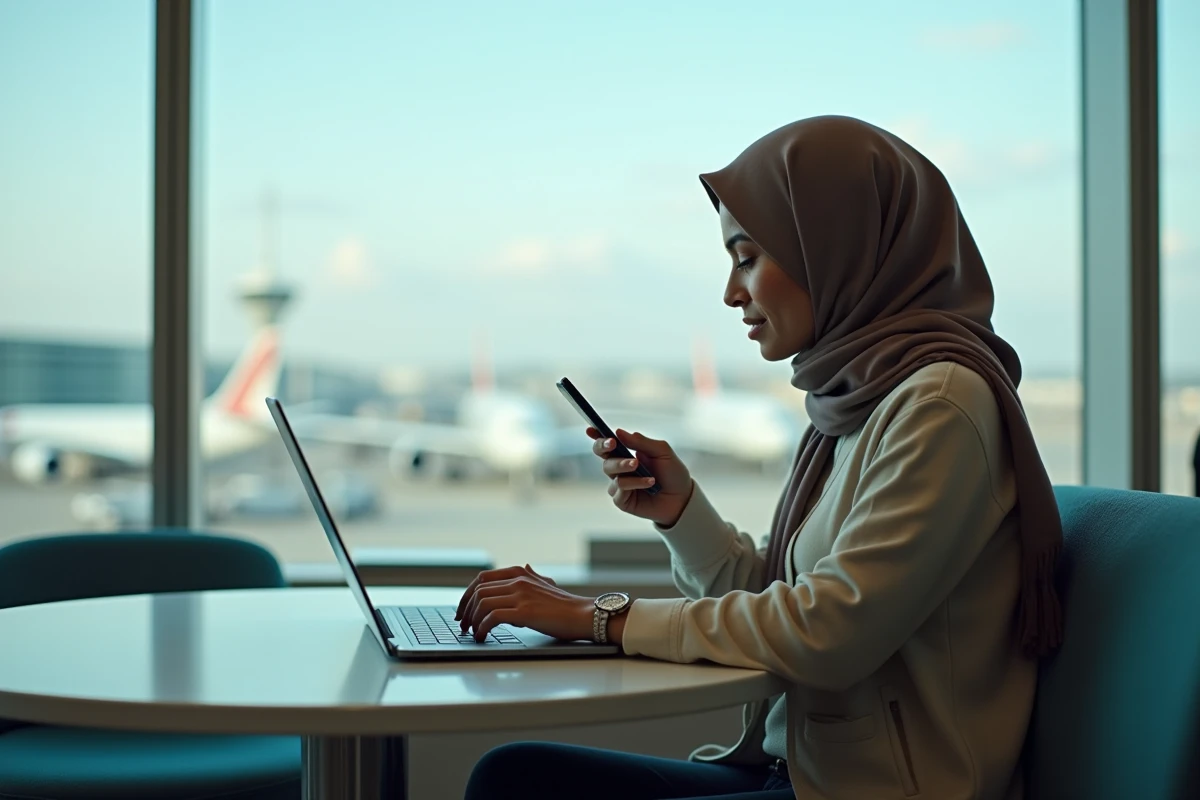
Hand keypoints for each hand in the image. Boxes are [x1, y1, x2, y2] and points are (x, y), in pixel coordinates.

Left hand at [454, 564, 594, 642]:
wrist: (584, 615)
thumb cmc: (566, 605)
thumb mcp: (547, 584)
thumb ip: (533, 576)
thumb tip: (527, 567)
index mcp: (520, 573)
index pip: (482, 579)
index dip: (467, 595)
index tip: (463, 610)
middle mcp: (518, 580)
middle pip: (478, 591)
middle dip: (465, 609)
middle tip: (463, 625)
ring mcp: (521, 595)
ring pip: (482, 603)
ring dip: (472, 620)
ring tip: (472, 633)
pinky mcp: (524, 612)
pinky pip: (492, 617)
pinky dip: (482, 628)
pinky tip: (482, 637)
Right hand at [587, 427, 693, 526]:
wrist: (683, 497)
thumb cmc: (673, 472)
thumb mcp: (662, 451)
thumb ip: (641, 442)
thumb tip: (619, 432)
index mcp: (627, 453)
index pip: (607, 443)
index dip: (596, 435)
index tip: (590, 429)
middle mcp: (620, 468)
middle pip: (603, 456)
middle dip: (604, 447)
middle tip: (613, 444)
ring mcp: (620, 484)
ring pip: (610, 471)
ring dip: (624, 467)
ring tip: (641, 467)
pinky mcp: (622, 500)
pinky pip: (619, 489)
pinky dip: (634, 483)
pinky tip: (650, 483)